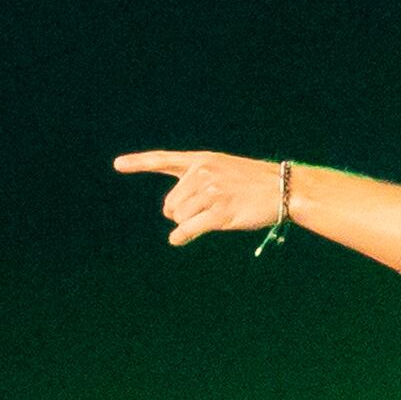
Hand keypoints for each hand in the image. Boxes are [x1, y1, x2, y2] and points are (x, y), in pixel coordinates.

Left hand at [109, 149, 286, 245]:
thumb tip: (171, 211)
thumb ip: (195, 181)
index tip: (118, 164)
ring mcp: (210, 192)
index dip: (139, 162)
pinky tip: (180, 240)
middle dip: (180, 212)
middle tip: (205, 210)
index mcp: (201, 160)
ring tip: (212, 216)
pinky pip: (187, 230)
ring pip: (178, 218)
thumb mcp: (223, 169)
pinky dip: (181, 237)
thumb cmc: (252, 182)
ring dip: (188, 224)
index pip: (163, 159)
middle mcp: (202, 173)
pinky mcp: (218, 213)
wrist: (282, 188)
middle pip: (170, 203)